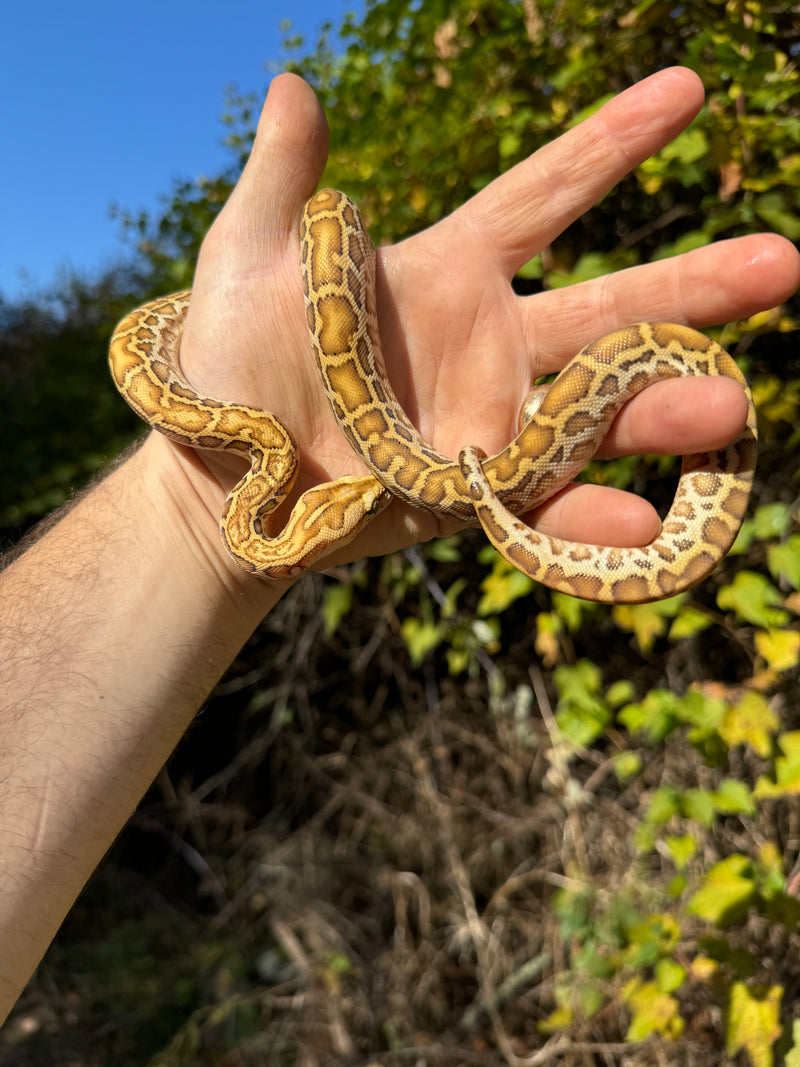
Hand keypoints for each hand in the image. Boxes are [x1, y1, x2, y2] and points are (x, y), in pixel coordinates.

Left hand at [173, 68, 798, 578]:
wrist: (221, 484)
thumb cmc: (224, 365)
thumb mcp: (245, 262)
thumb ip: (282, 184)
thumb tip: (297, 84)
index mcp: (447, 269)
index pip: (544, 196)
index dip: (611, 144)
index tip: (688, 90)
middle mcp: (489, 342)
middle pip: (609, 307)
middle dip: (694, 286)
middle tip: (783, 265)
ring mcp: (492, 422)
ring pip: (597, 413)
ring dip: (664, 412)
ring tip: (730, 411)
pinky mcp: (477, 498)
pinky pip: (546, 507)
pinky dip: (590, 520)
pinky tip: (645, 528)